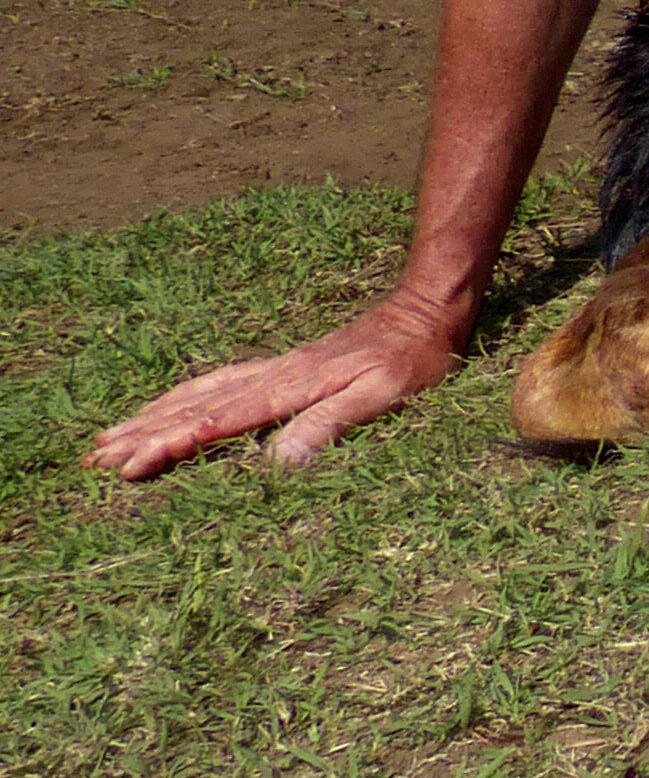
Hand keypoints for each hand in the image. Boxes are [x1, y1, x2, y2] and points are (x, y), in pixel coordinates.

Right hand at [85, 288, 468, 479]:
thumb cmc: (412, 361)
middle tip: (94, 461)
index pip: (218, 422)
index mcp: (289, 388)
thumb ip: (330, 424)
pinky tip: (168, 404)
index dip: (172, 446)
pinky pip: (218, 381)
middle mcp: (272, 376)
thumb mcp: (383, 396)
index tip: (129, 468)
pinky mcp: (284, 366)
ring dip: (152, 416)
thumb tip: (278, 463)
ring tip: (108, 436)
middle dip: (144, 435)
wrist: (425, 309)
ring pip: (199, 393)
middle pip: (195, 407)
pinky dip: (183, 396)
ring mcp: (274, 369)